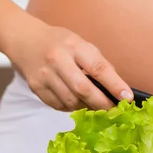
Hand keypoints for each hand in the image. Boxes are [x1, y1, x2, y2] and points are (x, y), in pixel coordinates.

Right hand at [10, 19, 133, 110]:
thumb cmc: (60, 43)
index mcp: (74, 46)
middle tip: (114, 112)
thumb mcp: (81, 44)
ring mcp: (45, 75)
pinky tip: (77, 104)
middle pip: (83, 89)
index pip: (98, 68)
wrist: (26, 41)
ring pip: (71, 101)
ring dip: (87, 108)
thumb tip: (117, 88)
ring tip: (96, 108)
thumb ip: (98, 64)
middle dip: (102, 104)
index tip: (127, 98)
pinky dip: (71, 108)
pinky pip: (59, 105)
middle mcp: (58, 60)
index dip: (115, 85)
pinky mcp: (36, 87)